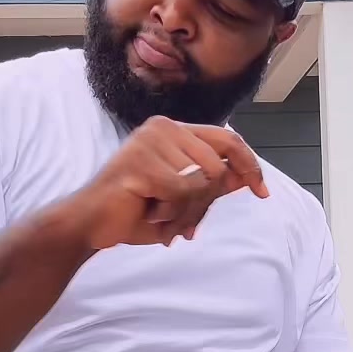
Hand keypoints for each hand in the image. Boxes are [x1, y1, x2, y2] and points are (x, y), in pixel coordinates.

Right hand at [73, 117, 268, 251]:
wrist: (90, 224)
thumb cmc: (134, 210)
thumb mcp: (182, 198)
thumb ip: (211, 184)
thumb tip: (245, 177)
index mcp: (173, 130)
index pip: (227, 139)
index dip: (250, 165)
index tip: (262, 191)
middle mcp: (163, 127)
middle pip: (219, 166)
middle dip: (206, 203)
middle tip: (181, 222)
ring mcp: (150, 141)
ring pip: (203, 181)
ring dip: (186, 211)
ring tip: (160, 216)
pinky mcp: (141, 161)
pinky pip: (182, 191)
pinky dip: (171, 211)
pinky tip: (150, 212)